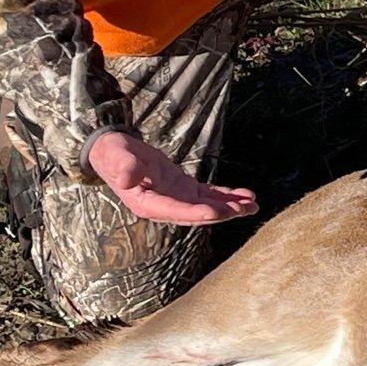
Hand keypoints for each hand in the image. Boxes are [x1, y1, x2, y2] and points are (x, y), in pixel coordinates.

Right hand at [87, 131, 257, 224]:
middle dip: (221, 212)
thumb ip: (124, 167)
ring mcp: (176, 199)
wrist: (114, 152)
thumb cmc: (113, 154)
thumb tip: (125, 178)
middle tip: (244, 209)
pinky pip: (208, 195)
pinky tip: (245, 195)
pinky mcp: (184, 189)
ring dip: (230, 207)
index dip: (195, 212)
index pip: (174, 210)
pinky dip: (227, 195)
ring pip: (207, 205)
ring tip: (253, 205)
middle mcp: (163, 206)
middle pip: (196, 213)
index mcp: (146, 202)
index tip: (216, 212)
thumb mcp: (116, 156)